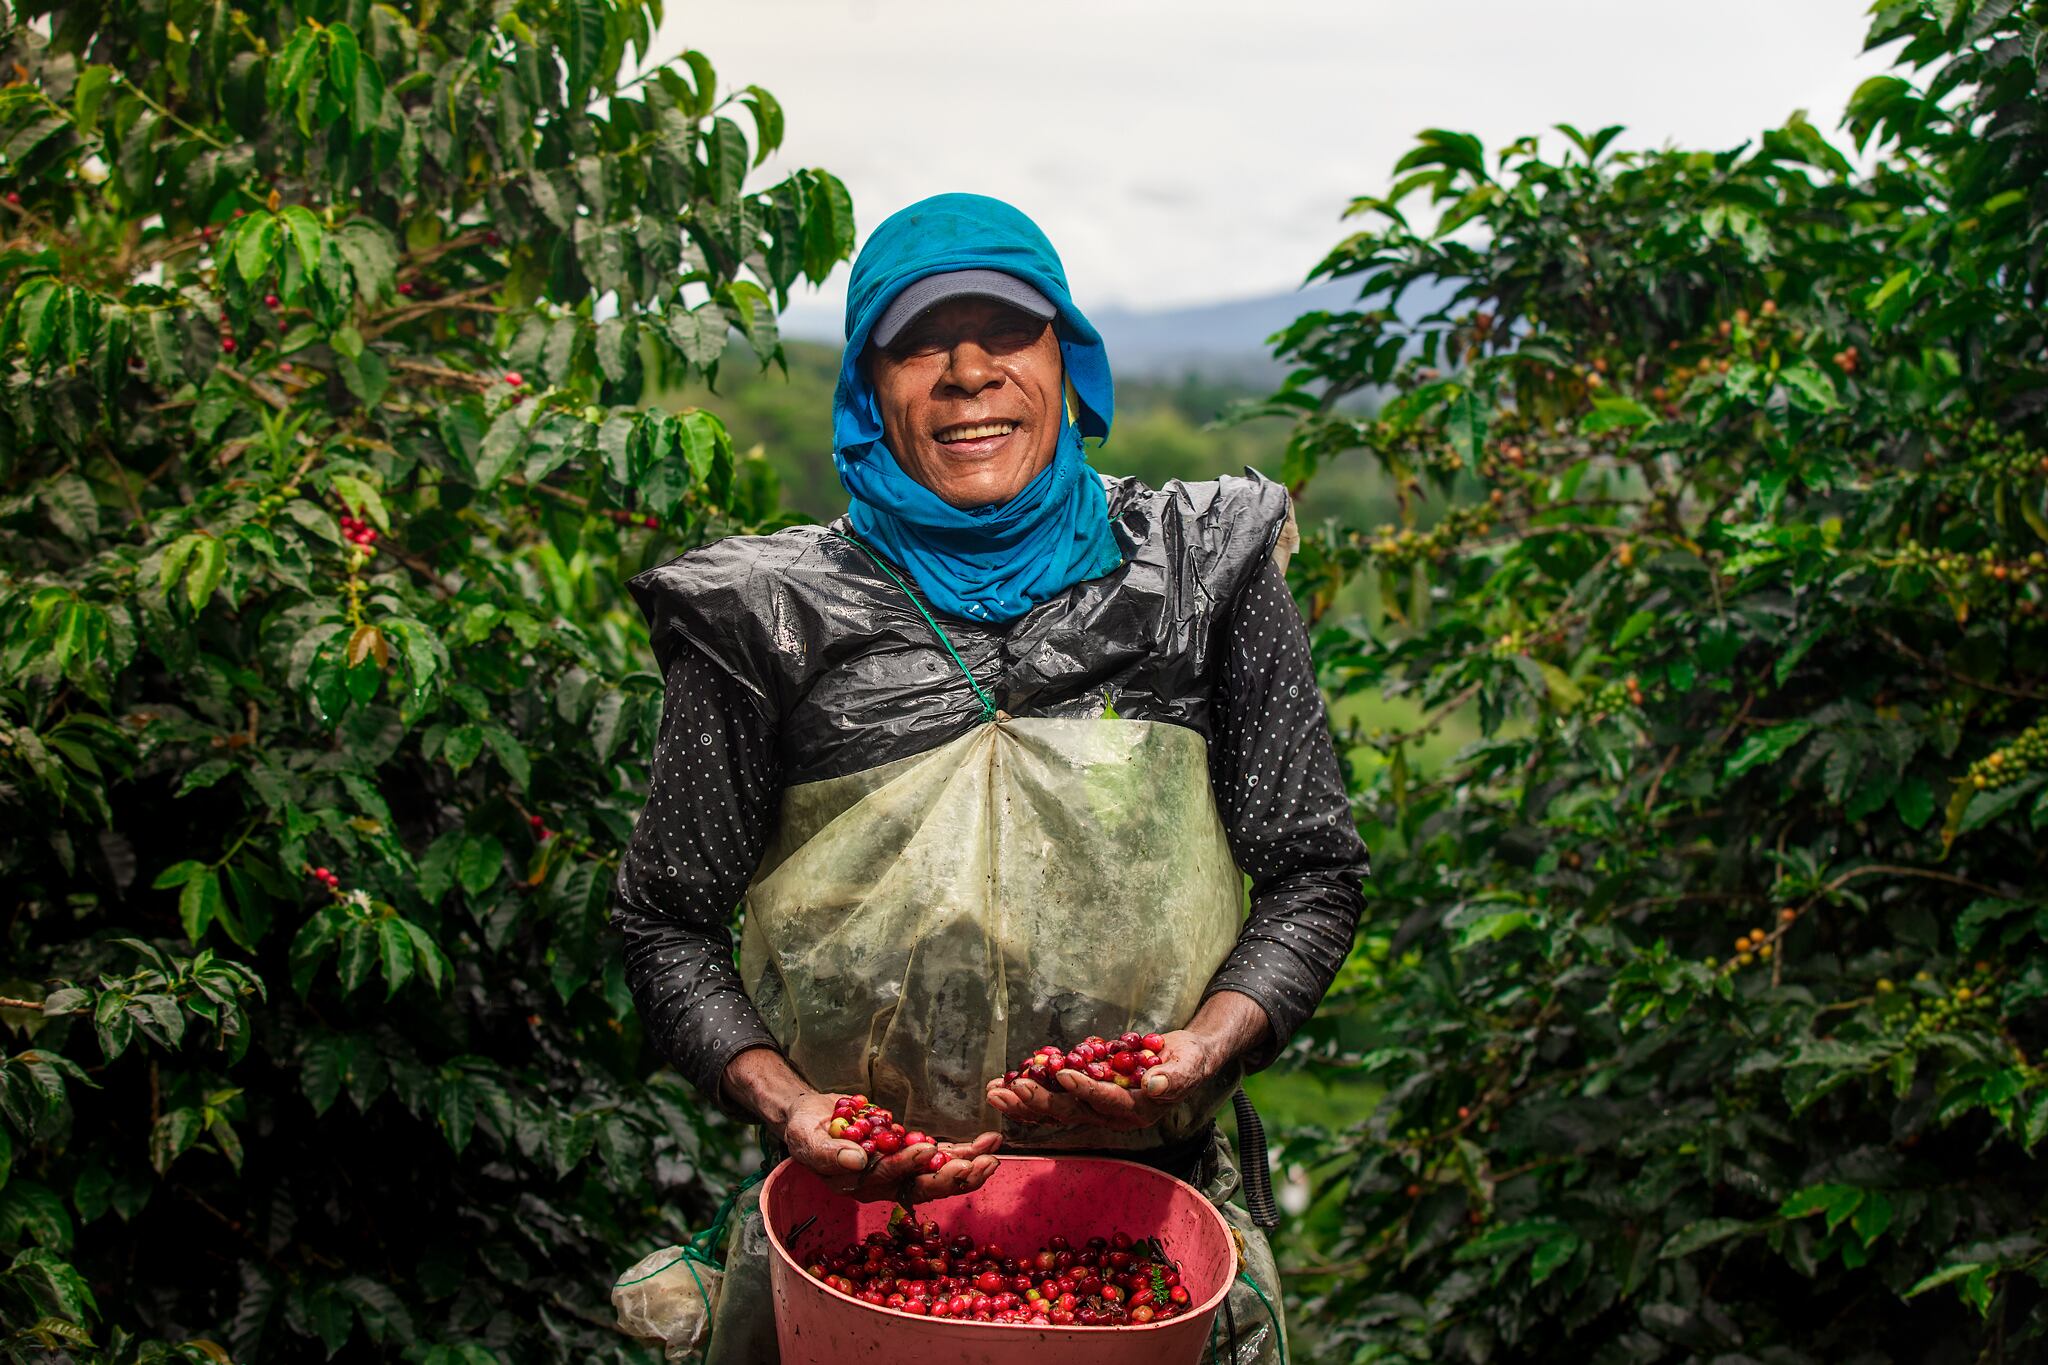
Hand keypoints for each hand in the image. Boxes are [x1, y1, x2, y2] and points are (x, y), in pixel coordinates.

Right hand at [781, 1090, 1001, 1201]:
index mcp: (858, 1185)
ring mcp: (901, 1172)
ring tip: (993, 1153)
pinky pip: (944, 1159)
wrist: (814, 1119)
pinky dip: (967, 1152)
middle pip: (923, 1187)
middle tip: (980, 1164)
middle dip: (954, 1178)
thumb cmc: (806, 1130)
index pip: (888, 1178)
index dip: (908, 1165)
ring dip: (969, 1167)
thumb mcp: (807, 1139)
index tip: (928, 1149)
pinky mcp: (913, 1157)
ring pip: (940, 1176)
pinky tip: (989, 1143)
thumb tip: (855, 1161)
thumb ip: (828, 1152)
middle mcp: (884, 1185)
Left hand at [982, 993, 1270, 1132]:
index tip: (1062, 1073)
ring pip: (1055, 1110)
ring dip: (1024, 1102)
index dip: (1084, 1089)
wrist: (1184, 1059)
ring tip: (994, 1093)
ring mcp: (1096, 1109)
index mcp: (1137, 1111)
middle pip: (1071, 1111)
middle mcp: (1112, 1116)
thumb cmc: (1189, 1060)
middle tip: (1013, 1088)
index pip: (1106, 1101)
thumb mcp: (1188, 1065)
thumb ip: (1173, 1077)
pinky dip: (1029, 1093)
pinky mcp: (1085, 1098)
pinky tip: (1004, 1085)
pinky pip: (1053, 1099)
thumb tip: (1156, 1085)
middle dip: (1040, 1101)